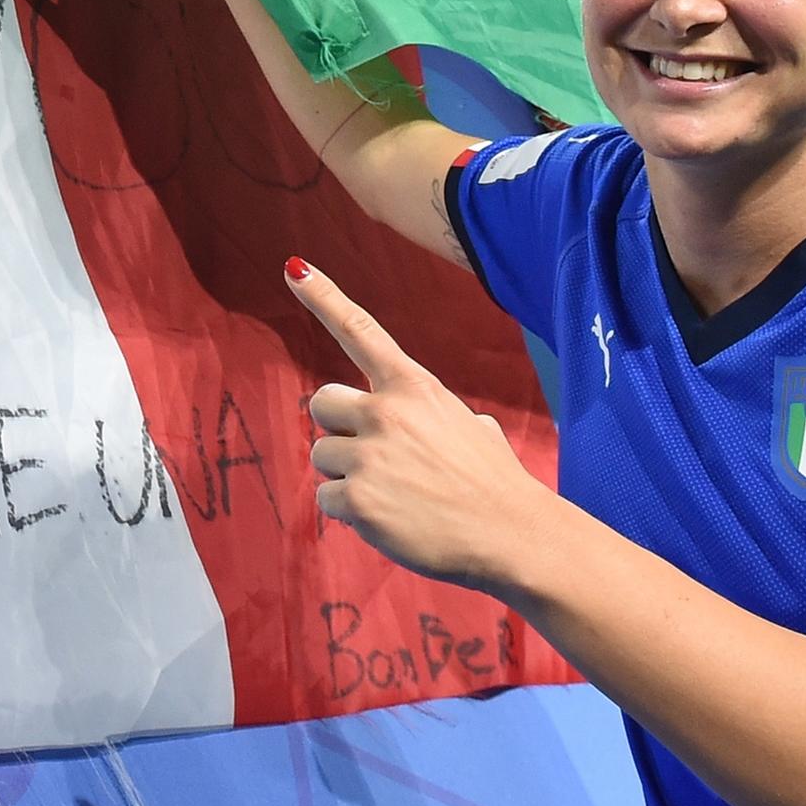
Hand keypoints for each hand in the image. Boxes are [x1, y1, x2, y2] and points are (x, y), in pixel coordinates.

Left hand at [290, 260, 551, 591]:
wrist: (511, 536)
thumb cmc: (496, 484)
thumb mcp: (476, 429)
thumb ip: (441, 417)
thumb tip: (459, 426)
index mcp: (414, 387)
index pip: (361, 331)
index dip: (324, 297)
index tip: (294, 268)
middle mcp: (385, 412)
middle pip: (321, 403)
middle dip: (338, 428)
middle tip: (373, 455)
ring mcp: (368, 456)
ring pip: (322, 457)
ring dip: (347, 476)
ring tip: (393, 494)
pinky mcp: (357, 500)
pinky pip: (327, 500)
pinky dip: (350, 514)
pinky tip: (388, 519)